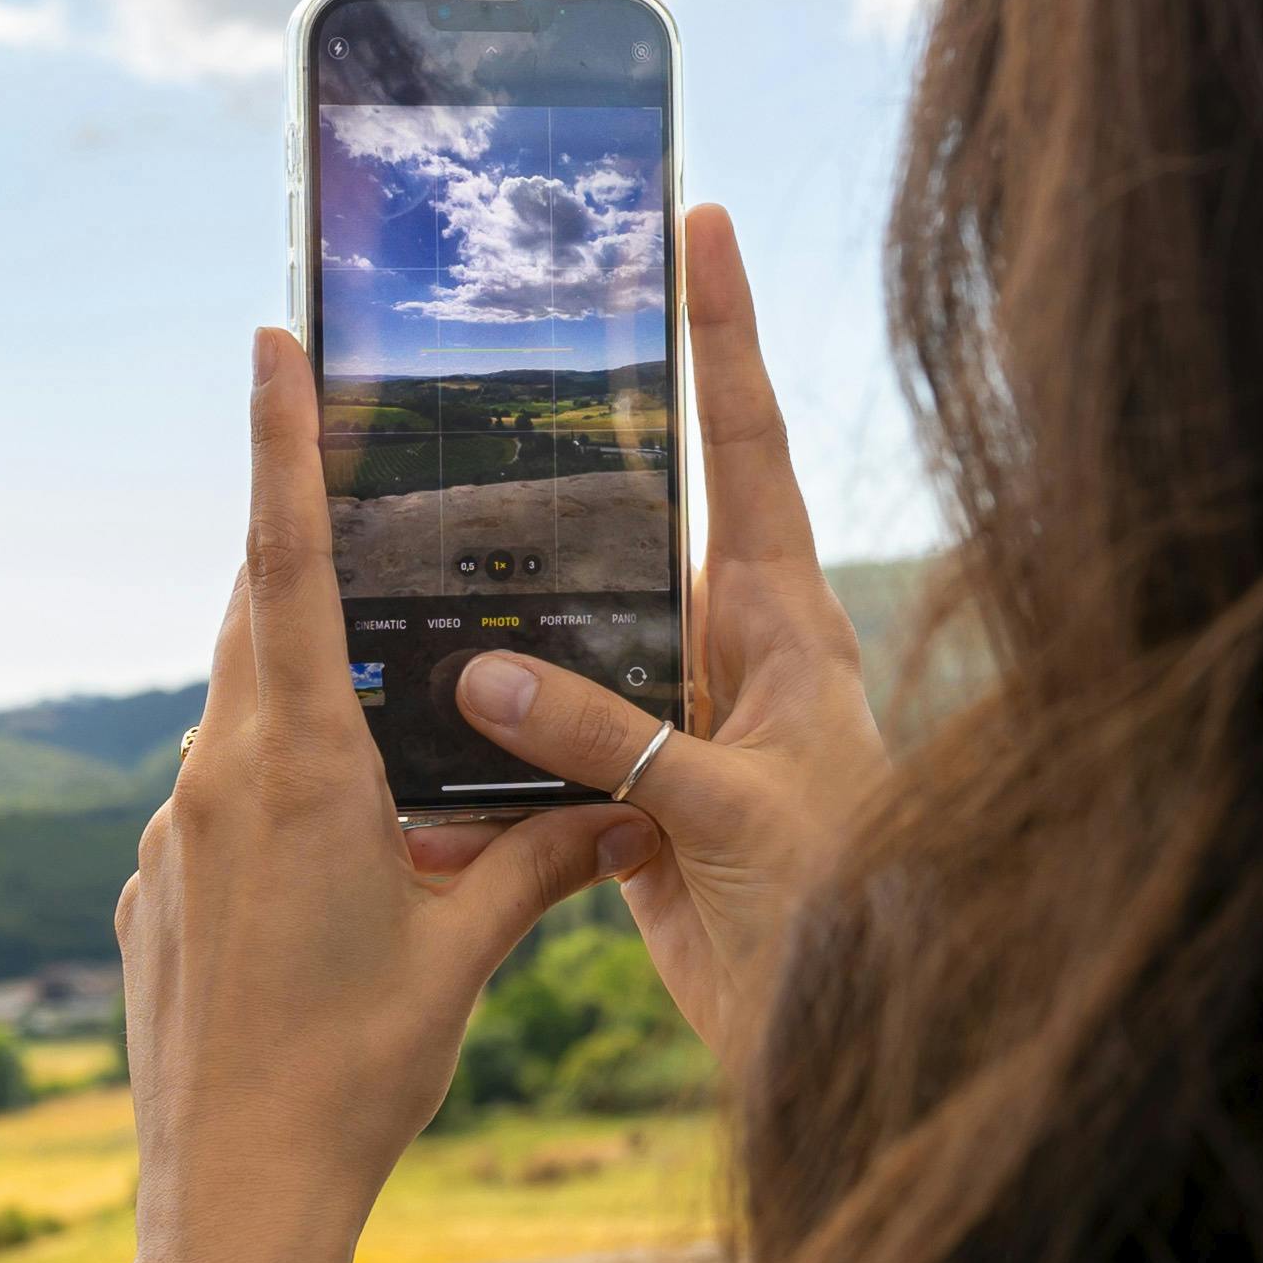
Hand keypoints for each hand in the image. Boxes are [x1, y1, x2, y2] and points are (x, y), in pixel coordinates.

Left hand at [112, 328, 658, 1262]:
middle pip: (258, 625)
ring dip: (303, 704)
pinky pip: (215, 799)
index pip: (282, 563)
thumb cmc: (353, 1072)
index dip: (278, 446)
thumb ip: (539, 863)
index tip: (269, 344)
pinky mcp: (152, 886)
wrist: (230, 1193)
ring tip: (386, 746)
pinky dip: (273, 794)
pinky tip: (334, 866)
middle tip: (367, 519)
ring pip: (237, 715)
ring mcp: (170, 832)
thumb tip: (623, 807)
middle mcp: (217, 776)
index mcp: (299, 766)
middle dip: (310, 571)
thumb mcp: (466, 957)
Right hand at [452, 203, 887, 1073]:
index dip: (725, 335)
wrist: (847, 1039)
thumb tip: (478, 671)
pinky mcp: (631, 802)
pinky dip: (483, 737)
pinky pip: (542, 743)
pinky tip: (416, 717)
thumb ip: (610, 737)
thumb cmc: (844, 908)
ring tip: (415, 522)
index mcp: (780, 623)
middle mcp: (726, 654)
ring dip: (503, 603)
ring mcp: (676, 725)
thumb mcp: (732, 812)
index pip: (747, 446)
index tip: (702, 223)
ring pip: (572, 632)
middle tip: (510, 344)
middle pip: (640, 519)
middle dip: (573, 442)